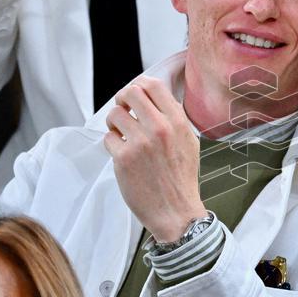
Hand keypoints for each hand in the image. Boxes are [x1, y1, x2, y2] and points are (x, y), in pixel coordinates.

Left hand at [104, 76, 205, 241]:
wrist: (176, 211)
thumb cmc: (181, 179)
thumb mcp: (189, 142)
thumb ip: (174, 120)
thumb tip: (155, 100)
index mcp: (177, 122)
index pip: (153, 85)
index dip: (140, 86)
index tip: (136, 97)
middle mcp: (159, 128)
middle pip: (130, 92)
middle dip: (122, 100)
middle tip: (124, 111)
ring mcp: (140, 143)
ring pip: (114, 114)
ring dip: (114, 123)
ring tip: (121, 134)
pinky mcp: (124, 158)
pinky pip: (108, 138)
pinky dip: (112, 144)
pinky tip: (122, 153)